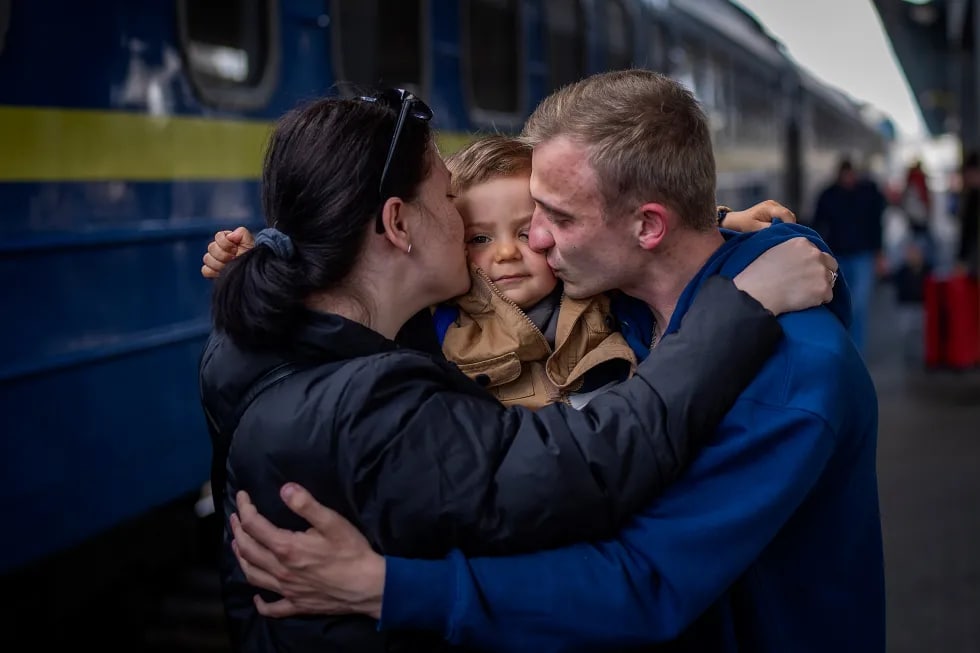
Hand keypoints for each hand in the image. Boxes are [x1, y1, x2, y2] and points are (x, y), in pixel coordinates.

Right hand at [201, 226, 253, 278]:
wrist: (253, 271)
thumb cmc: (251, 256)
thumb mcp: (250, 242)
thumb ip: (242, 233)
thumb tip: (230, 236)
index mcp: (226, 240)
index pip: (218, 236)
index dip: (226, 244)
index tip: (236, 249)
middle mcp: (218, 249)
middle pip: (211, 248)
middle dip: (224, 254)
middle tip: (234, 258)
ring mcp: (214, 261)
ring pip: (207, 259)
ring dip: (219, 263)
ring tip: (230, 266)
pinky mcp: (212, 272)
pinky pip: (206, 270)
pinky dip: (213, 272)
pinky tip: (223, 272)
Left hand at [231, 484, 384, 618]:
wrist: (368, 586)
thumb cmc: (352, 552)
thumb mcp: (332, 521)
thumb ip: (306, 504)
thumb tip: (285, 489)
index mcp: (286, 547)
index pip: (254, 525)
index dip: (245, 508)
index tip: (242, 495)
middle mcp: (280, 570)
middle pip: (247, 550)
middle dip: (238, 530)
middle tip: (235, 517)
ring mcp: (287, 590)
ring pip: (252, 575)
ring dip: (241, 558)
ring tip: (237, 545)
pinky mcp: (297, 604)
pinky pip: (272, 607)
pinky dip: (261, 603)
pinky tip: (257, 598)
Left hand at [722, 200, 796, 231]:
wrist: (736, 221)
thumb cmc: (743, 224)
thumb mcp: (755, 228)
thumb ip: (769, 228)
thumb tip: (782, 231)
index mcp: (768, 207)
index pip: (785, 214)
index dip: (789, 224)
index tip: (788, 235)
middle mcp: (773, 204)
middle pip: (789, 215)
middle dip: (788, 226)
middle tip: (782, 236)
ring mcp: (774, 206)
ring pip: (788, 217)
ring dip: (785, 225)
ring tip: (777, 233)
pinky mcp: (774, 210)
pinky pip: (783, 218)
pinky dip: (782, 224)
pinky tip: (776, 230)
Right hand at [733, 237, 836, 314]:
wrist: (756, 292)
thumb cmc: (758, 274)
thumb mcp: (774, 250)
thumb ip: (791, 251)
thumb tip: (797, 258)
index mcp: (802, 243)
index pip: (817, 252)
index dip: (811, 263)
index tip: (802, 271)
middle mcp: (815, 254)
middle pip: (830, 264)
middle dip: (822, 272)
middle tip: (807, 283)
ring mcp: (821, 272)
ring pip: (830, 281)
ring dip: (820, 287)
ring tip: (803, 294)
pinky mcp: (823, 289)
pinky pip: (827, 297)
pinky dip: (818, 301)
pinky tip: (803, 301)